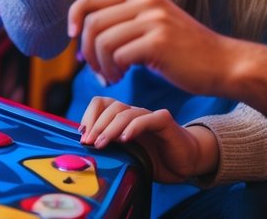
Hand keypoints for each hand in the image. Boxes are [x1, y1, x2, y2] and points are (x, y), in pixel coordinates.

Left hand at [67, 0, 228, 88]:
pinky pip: (117, 55)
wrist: (223, 63)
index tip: (74, 41)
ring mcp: (153, 19)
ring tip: (112, 76)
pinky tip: (121, 77)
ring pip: (102, 40)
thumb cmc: (184, 51)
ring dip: (99, 65)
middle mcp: (146, 0)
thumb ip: (126, 20)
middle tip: (96, 70)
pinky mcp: (158, 41)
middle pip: (91, 22)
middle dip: (86, 51)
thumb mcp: (154, 24)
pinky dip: (112, 71)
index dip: (73, 19)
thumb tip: (84, 28)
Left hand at [79, 96, 217, 182]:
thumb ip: (110, 151)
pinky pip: (148, 119)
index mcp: (124, 119)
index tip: (81, 135)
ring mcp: (150, 116)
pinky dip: (134, 127)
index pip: (102, 104)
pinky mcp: (165, 121)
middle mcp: (135, 114)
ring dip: (109, 128)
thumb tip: (83, 156)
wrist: (185, 162)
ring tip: (101, 144)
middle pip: (111, 107)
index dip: (89, 116)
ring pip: (126, 113)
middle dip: (95, 124)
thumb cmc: (154, 160)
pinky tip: (125, 139)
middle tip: (87, 142)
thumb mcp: (126, 156)